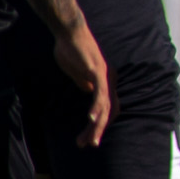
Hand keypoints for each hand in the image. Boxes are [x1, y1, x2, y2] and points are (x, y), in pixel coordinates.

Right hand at [53, 24, 110, 147]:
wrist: (69, 33)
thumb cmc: (71, 51)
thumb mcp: (77, 73)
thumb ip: (83, 83)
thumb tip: (87, 92)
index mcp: (106, 83)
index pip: (107, 108)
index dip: (100, 124)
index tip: (88, 137)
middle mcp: (110, 81)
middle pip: (109, 111)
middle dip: (98, 130)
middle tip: (88, 145)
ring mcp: (106, 77)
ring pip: (106, 106)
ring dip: (97, 125)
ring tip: (90, 140)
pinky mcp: (98, 72)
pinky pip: (100, 93)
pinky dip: (97, 107)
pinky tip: (91, 119)